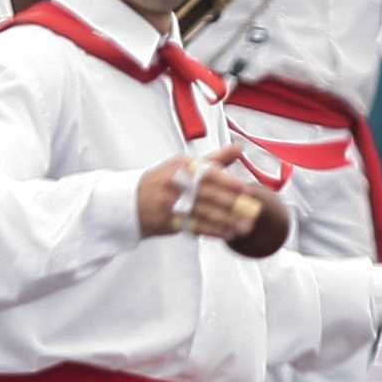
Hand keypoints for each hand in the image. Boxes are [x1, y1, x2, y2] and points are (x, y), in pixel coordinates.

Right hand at [134, 145, 259, 238]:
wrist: (128, 202)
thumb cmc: (162, 181)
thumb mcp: (183, 165)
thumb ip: (214, 159)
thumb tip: (240, 147)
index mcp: (181, 167)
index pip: (206, 173)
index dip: (227, 181)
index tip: (244, 188)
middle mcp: (174, 184)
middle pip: (207, 195)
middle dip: (232, 205)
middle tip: (252, 212)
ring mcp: (169, 204)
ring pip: (203, 213)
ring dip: (226, 222)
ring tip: (245, 227)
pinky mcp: (167, 222)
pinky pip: (194, 227)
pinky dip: (213, 231)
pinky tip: (228, 234)